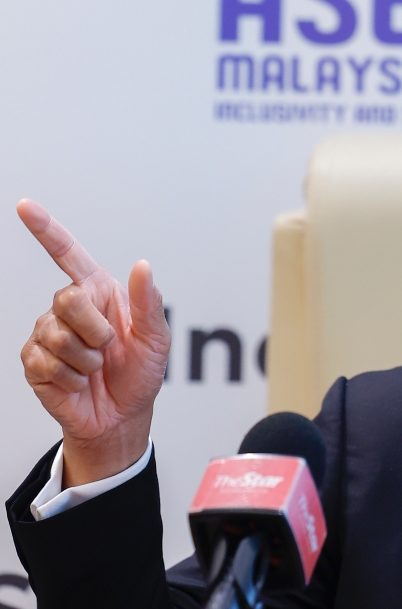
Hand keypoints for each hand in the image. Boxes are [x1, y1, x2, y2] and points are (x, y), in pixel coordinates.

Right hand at [18, 200, 170, 487]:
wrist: (121, 415)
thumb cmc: (140, 373)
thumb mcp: (156, 338)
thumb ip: (150, 303)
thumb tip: (143, 266)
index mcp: (99, 293)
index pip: (68, 254)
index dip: (46, 229)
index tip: (25, 206)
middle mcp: (70, 308)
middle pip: (68, 298)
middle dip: (96, 329)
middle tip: (109, 348)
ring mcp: (47, 333)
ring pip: (58, 335)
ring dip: (87, 358)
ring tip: (96, 368)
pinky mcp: (34, 361)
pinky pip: (47, 362)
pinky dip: (71, 377)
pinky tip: (79, 381)